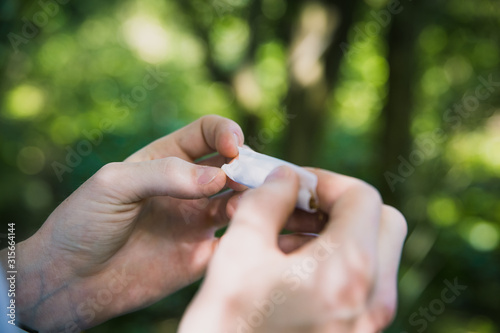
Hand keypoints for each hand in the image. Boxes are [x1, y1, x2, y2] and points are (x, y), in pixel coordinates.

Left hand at [0, 115, 244, 330]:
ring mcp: (197, 220)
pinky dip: (253, 233)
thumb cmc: (83, 223)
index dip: (226, 133)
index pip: (208, 133)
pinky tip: (257, 233)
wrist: (70, 281)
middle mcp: (189, 186)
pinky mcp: (202, 254)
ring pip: (243, 201)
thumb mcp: (114, 184)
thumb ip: (166, 174)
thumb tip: (219, 177)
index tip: (234, 148)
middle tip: (260, 177)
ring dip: (257, 198)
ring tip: (259, 205)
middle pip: (235, 165)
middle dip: (253, 166)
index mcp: (167, 159)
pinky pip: (236, 240)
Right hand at [179, 166, 406, 332]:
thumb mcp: (239, 252)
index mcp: (349, 272)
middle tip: (299, 205)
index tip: (295, 184)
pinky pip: (363, 281)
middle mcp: (373, 299)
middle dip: (341, 205)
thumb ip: (267, 201)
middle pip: (382, 222)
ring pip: (374, 252)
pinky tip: (292, 266)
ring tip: (286, 235)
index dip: (327, 181)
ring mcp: (371, 321)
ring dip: (337, 231)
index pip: (364, 198)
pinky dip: (336, 260)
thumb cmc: (227, 327)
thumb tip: (286, 177)